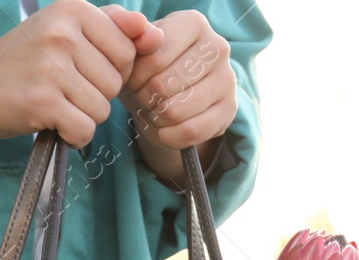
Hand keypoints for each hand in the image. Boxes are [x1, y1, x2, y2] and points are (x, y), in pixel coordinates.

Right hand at [0, 0, 163, 146]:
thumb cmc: (26, 58)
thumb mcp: (67, 30)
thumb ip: (114, 27)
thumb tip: (156, 34)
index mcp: (74, 9)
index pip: (128, 51)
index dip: (110, 70)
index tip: (79, 69)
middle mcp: (63, 33)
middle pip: (115, 83)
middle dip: (95, 94)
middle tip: (62, 87)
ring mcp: (51, 68)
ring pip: (102, 109)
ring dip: (83, 116)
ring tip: (55, 103)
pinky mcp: (42, 102)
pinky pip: (84, 130)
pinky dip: (73, 135)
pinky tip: (53, 123)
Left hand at [119, 10, 236, 152]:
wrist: (166, 96)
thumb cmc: (146, 67)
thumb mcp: (131, 47)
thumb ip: (129, 31)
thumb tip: (149, 36)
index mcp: (193, 23)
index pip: (155, 57)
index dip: (134, 77)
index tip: (131, 79)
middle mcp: (218, 46)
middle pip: (163, 86)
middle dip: (143, 98)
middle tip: (142, 97)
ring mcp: (227, 79)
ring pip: (175, 111)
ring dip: (155, 118)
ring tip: (154, 110)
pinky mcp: (229, 110)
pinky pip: (190, 132)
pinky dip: (169, 136)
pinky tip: (165, 129)